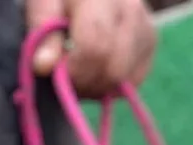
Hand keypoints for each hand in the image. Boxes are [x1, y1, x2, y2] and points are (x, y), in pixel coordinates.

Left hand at [26, 0, 156, 98]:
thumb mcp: (42, 0)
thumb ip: (42, 30)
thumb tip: (43, 67)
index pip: (95, 48)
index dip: (74, 70)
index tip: (56, 73)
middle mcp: (132, 11)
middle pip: (114, 69)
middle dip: (87, 83)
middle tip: (67, 78)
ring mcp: (146, 28)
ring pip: (125, 80)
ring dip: (98, 87)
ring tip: (80, 71)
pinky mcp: (150, 42)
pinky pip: (133, 81)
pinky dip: (111, 84)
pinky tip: (96, 69)